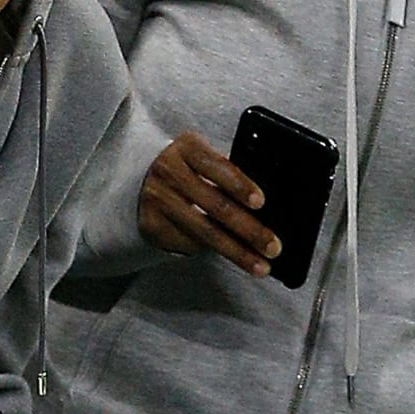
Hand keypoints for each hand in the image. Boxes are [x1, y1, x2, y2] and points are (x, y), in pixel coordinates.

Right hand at [139, 132, 278, 277]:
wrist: (141, 179)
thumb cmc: (187, 169)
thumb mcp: (203, 157)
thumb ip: (227, 172)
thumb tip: (265, 207)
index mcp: (188, 148)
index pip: (218, 166)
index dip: (240, 185)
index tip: (261, 203)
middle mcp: (169, 172)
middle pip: (216, 205)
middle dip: (249, 229)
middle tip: (273, 247)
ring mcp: (159, 200)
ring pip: (205, 232)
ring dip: (237, 252)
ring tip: (260, 265)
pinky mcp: (153, 225)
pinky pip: (190, 244)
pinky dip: (212, 251)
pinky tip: (231, 255)